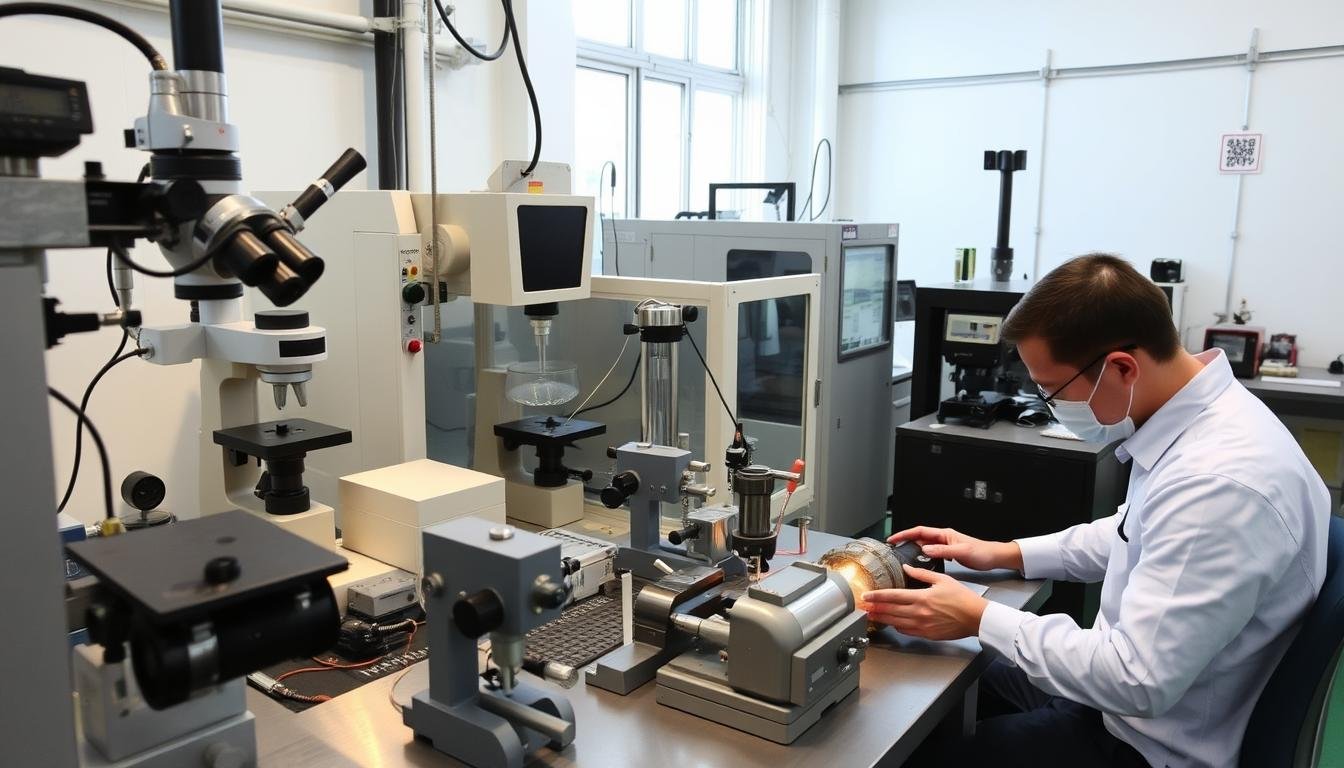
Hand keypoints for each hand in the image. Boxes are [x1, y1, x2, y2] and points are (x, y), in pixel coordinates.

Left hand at [860, 565, 987, 640]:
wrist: (976, 618)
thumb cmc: (963, 598)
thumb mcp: (942, 580)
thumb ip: (921, 574)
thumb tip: (906, 567)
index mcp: (921, 598)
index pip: (893, 596)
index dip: (876, 596)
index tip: (866, 595)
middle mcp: (919, 613)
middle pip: (890, 610)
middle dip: (874, 608)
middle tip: (862, 607)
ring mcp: (922, 626)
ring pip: (895, 623)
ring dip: (882, 619)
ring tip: (871, 616)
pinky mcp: (927, 634)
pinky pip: (907, 631)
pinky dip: (897, 627)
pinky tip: (891, 623)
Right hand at [889, 526, 1022, 571]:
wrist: (994, 557)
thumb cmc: (982, 552)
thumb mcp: (962, 552)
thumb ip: (944, 551)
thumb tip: (926, 550)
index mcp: (944, 534)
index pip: (920, 531)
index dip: (905, 534)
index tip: (893, 539)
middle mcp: (943, 538)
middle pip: (919, 538)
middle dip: (905, 542)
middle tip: (893, 550)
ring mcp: (945, 546)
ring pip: (924, 546)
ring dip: (913, 550)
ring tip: (902, 558)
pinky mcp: (948, 554)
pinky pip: (931, 554)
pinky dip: (923, 558)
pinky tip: (920, 565)